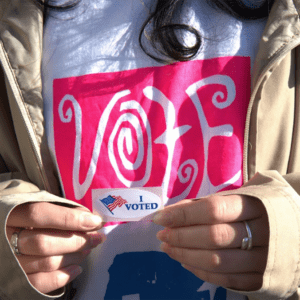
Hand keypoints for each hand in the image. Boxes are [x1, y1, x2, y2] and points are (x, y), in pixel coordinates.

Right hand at [6, 202, 104, 293]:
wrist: (4, 232)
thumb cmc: (25, 216)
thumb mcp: (35, 204)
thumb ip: (58, 208)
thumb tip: (87, 216)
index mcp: (10, 214)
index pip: (40, 214)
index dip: (70, 218)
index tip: (94, 221)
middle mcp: (5, 239)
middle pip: (44, 243)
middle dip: (77, 241)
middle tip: (96, 238)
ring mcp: (9, 262)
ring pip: (46, 263)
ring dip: (74, 256)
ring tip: (88, 249)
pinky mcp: (15, 280)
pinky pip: (39, 284)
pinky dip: (62, 277)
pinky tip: (77, 268)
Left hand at [153, 194, 268, 290]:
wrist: (294, 229)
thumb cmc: (254, 209)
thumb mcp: (233, 198)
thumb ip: (202, 204)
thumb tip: (168, 213)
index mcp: (254, 205)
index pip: (213, 209)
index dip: (183, 214)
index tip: (159, 218)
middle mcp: (262, 232)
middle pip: (213, 237)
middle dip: (181, 236)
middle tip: (161, 235)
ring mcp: (264, 259)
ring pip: (216, 262)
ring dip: (185, 256)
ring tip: (167, 248)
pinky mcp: (262, 280)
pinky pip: (225, 280)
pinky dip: (200, 272)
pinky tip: (185, 262)